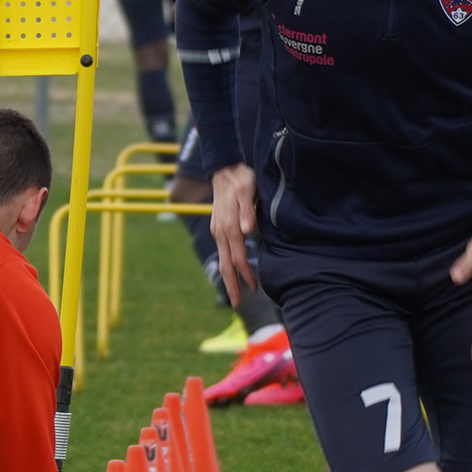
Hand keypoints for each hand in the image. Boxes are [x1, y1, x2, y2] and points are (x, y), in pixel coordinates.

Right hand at [209, 163, 258, 307]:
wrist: (225, 168)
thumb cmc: (241, 178)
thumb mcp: (248, 189)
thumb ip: (247, 210)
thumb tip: (247, 231)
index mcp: (229, 225)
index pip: (238, 256)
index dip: (245, 273)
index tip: (254, 288)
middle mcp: (220, 231)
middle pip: (225, 263)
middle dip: (232, 284)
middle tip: (238, 303)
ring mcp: (217, 230)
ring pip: (223, 259)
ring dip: (229, 277)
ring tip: (236, 293)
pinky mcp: (218, 227)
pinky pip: (223, 251)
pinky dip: (227, 264)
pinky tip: (234, 270)